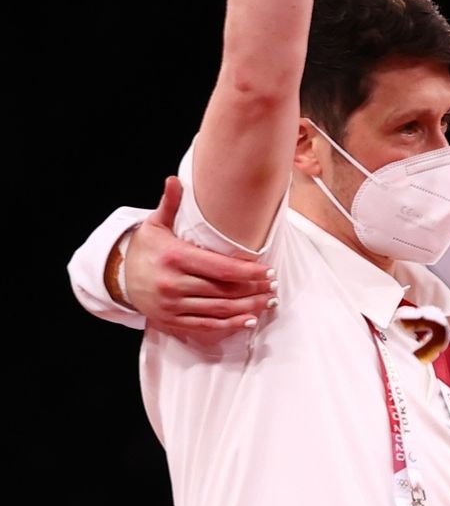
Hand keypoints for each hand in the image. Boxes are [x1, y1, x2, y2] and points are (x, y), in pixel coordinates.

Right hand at [122, 177, 276, 340]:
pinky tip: (249, 320)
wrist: (118, 277)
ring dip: (248, 308)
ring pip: (219, 309)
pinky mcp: (171, 320)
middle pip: (224, 290)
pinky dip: (230, 325)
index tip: (269, 271)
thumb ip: (170, 203)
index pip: (221, 268)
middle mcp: (172, 284)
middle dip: (254, 289)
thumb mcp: (155, 225)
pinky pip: (206, 326)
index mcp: (174, 258)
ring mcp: (171, 305)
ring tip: (269, 301)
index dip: (249, 272)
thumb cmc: (146, 248)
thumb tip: (174, 179)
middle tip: (275, 286)